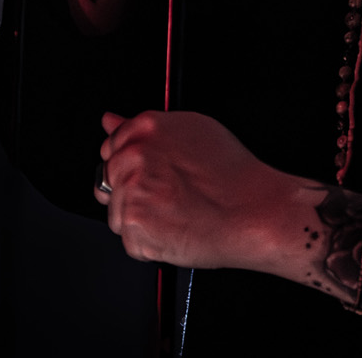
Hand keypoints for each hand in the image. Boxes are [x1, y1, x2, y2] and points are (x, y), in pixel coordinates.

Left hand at [94, 110, 301, 269]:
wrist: (253, 212)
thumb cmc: (232, 175)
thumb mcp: (194, 129)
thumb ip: (144, 126)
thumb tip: (110, 120)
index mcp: (147, 128)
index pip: (112, 144)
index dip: (130, 162)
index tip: (147, 173)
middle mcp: (134, 157)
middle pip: (109, 178)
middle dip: (132, 190)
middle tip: (169, 196)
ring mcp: (131, 192)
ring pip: (117, 211)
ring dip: (140, 217)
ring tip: (176, 212)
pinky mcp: (134, 227)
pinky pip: (130, 239)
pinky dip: (149, 241)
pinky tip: (174, 229)